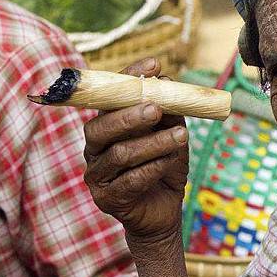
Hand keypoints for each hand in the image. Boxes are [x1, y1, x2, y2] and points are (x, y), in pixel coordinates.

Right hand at [83, 58, 188, 246]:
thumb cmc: (164, 170)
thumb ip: (169, 114)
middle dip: (130, 115)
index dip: (129, 77)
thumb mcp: (172, 137)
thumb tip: (168, 83)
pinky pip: (130, 181)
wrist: (163, 213)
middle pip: (101, 126)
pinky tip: (171, 162)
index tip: (155, 64)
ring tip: (181, 136)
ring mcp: (97, 174)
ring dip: (153, 143)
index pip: (109, 96)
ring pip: (120, 154)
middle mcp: (95, 147)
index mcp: (105, 125)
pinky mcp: (106, 199)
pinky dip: (154, 168)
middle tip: (157, 108)